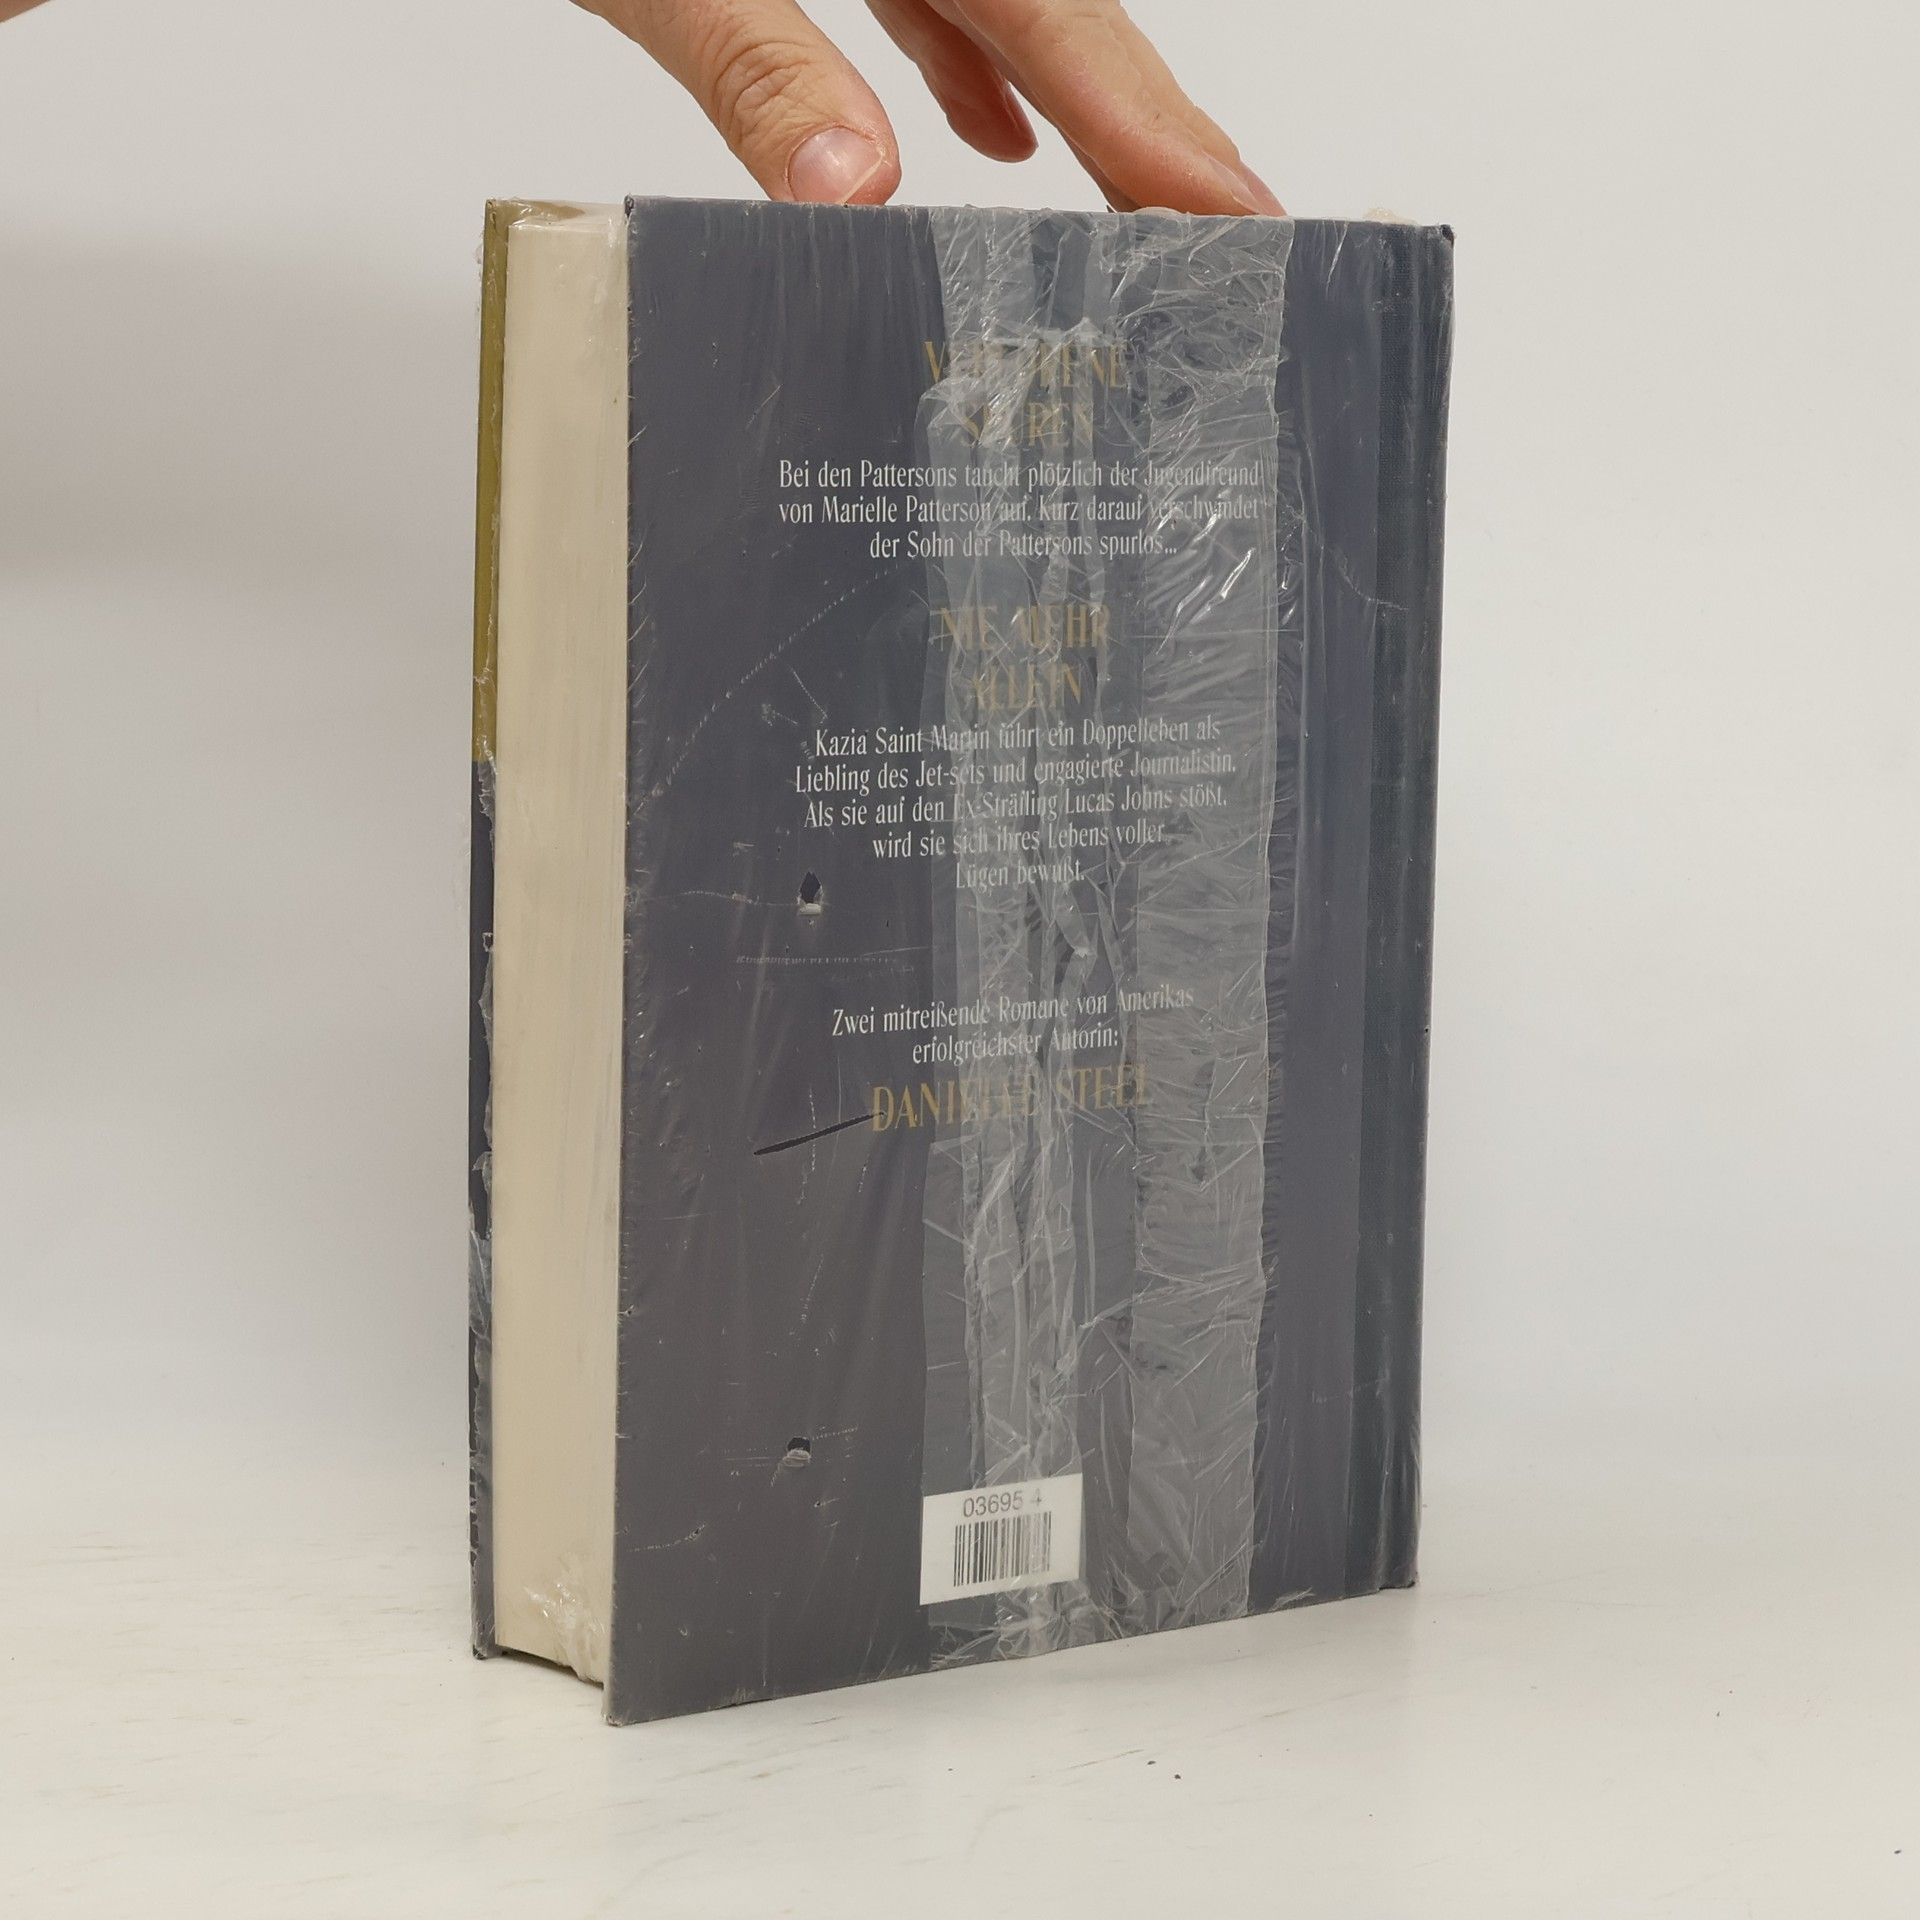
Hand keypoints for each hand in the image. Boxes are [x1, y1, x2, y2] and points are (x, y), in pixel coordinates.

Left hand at [583, 0, 1282, 213]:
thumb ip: (761, 64)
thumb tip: (856, 194)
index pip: (1064, 21)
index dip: (1156, 128)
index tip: (1240, 214)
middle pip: (1068, 11)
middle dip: (1145, 128)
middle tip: (1230, 235)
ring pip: (1012, 0)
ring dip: (1073, 104)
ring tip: (1140, 206)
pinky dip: (969, 56)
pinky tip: (995, 134)